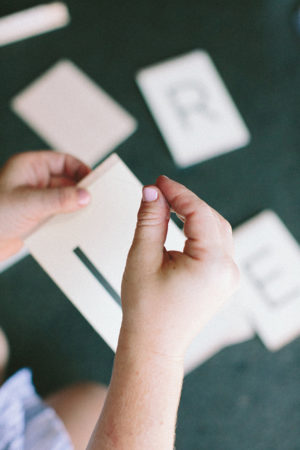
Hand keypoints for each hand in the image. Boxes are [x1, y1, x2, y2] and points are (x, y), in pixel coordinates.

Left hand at [0, 151, 90, 260]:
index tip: (95, 182)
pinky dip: (67, 220)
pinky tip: (75, 227)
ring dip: (74, 207)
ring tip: (88, 216)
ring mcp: (35, 200)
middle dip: (80, 191)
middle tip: (96, 201)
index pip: (64, 162)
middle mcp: (34, 181)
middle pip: (67, 181)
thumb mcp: (29, 203)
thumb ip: (59, 199)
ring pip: (64, 199)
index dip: (81, 170)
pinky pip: (58, 215)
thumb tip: (85, 196)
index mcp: (29, 167)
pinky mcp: (36, 217)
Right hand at [120, 176, 238, 359]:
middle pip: (212, 219)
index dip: (178, 193)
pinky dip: (199, 232)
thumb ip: (150, 219)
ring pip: (216, 231)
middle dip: (186, 203)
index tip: (158, 182)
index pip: (199, 213)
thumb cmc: (145, 310)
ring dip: (194, 216)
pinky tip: (182, 227)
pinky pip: (216, 246)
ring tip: (167, 206)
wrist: (153, 345)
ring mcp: (228, 278)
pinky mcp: (223, 281)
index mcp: (212, 264)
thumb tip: (152, 192)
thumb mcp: (142, 257)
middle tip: (160, 192)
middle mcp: (228, 270)